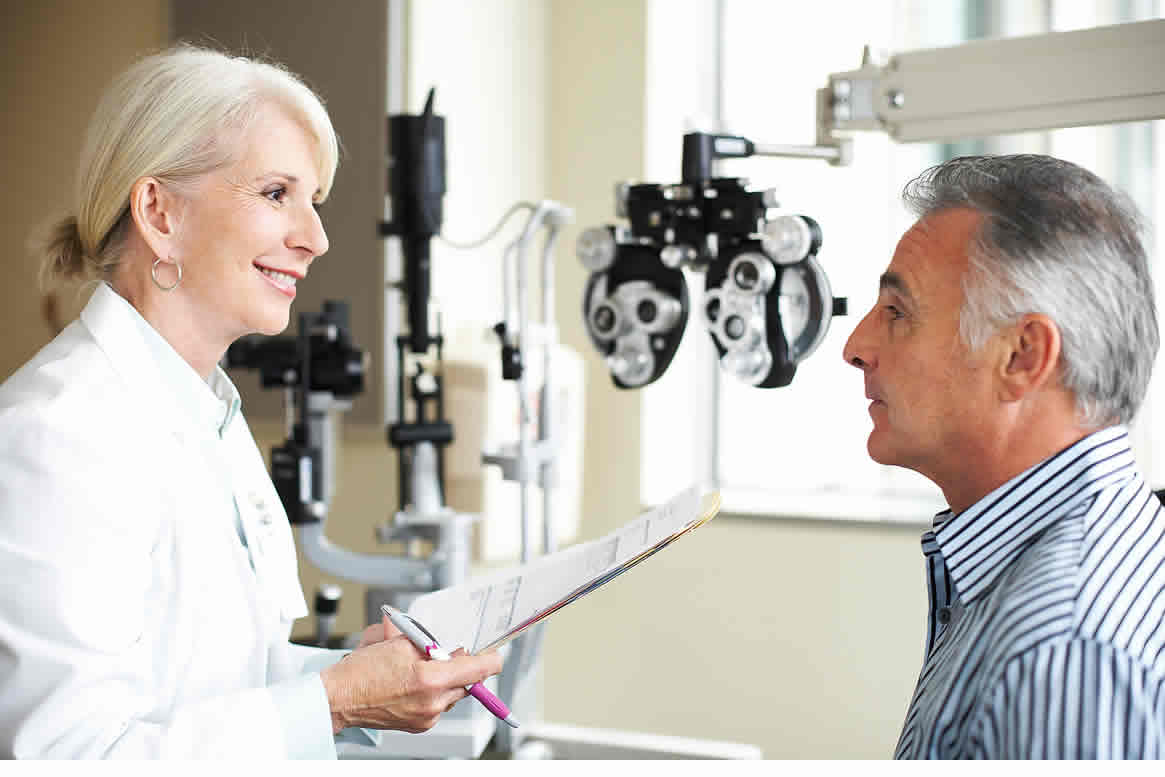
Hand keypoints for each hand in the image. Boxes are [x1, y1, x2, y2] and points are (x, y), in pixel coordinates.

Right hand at [321, 615, 503, 733]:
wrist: (339, 698)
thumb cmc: (362, 671)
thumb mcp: (400, 643)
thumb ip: (431, 642)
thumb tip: (451, 642)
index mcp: (430, 679)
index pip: (479, 670)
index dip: (490, 659)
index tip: (495, 653)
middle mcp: (433, 702)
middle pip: (468, 682)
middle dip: (462, 666)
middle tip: (450, 653)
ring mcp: (427, 717)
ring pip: (453, 693)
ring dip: (446, 679)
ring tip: (422, 668)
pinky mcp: (420, 725)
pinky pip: (439, 704)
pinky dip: (433, 692)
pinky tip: (414, 683)